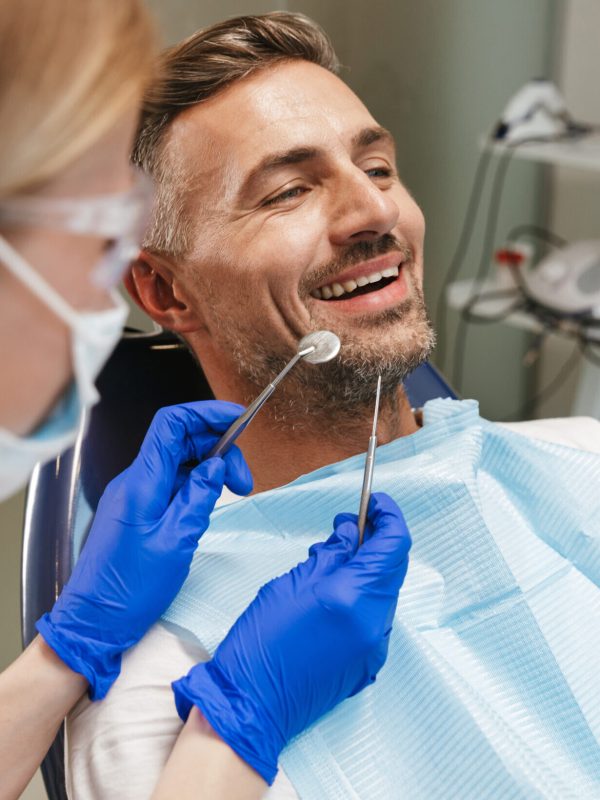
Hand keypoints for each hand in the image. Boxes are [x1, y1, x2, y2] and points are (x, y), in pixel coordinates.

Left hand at [36, 401, 252, 699]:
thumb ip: (199, 497)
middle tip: (244, 480)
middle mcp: (135, 481)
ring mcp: (135, 495)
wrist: (93, 621)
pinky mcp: (138, 510)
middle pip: (180, 441)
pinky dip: (196, 484)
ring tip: (235, 492)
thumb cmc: (130, 588)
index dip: (206, 414)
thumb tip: (217, 465)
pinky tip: (211, 503)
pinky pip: (170, 483)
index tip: (238, 420)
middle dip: (218, 448)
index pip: (172, 424)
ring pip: (178, 462)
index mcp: (142, 483)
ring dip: (210, 468)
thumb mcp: (176, 542)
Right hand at [172, 492, 410, 784]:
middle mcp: (373, 622)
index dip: (389, 516)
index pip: (394, 544)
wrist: (252, 705)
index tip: (375, 503)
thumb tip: (351, 533)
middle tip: (346, 528)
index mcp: (353, 597)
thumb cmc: (261, 642)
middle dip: (376, 541)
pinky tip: (333, 594)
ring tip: (330, 562)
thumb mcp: (290, 583)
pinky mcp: (368, 662)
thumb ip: (329, 555)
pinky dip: (362, 596)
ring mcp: (374, 646)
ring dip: (368, 569)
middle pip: (393, 567)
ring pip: (384, 591)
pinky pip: (375, 617)